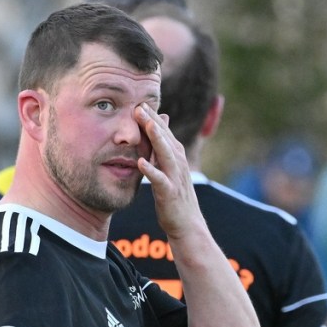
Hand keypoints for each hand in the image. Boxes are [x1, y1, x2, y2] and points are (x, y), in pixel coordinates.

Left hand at [135, 104, 201, 240]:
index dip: (152, 117)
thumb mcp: (169, 169)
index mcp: (176, 156)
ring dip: (156, 138)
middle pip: (165, 138)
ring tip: (145, 123)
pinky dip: (151, 171)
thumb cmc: (175, 197)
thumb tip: (160, 125)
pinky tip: (140, 162)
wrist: (187, 225)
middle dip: (153, 121)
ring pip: (166, 154)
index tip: (139, 101)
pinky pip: (160, 181)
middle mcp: (178, 163)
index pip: (164, 132)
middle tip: (139, 104)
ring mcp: (175, 178)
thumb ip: (163, 148)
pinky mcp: (169, 194)